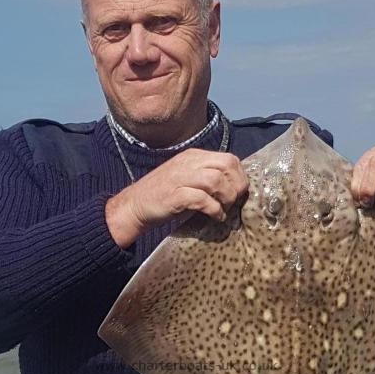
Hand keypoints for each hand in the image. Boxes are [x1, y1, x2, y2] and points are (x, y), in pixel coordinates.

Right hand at [105, 148, 248, 247]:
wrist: (134, 205)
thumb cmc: (164, 195)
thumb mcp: (188, 179)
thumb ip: (208, 177)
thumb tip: (235, 187)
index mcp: (194, 156)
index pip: (228, 158)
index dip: (240, 176)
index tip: (239, 192)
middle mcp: (188, 163)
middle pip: (226, 165)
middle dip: (236, 185)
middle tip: (234, 201)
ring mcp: (180, 178)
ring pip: (216, 180)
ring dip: (226, 198)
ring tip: (225, 209)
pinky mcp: (174, 196)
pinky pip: (202, 199)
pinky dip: (214, 210)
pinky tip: (216, 217)